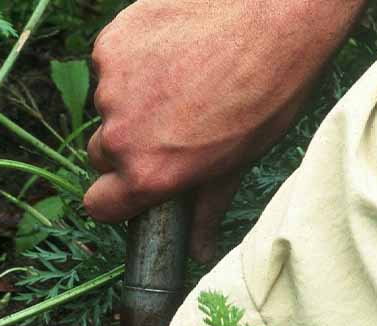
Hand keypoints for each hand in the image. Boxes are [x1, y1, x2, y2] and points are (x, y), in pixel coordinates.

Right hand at [84, 0, 365, 261]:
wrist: (278, 10)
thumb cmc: (272, 83)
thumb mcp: (243, 156)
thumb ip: (206, 205)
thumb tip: (197, 251)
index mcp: (150, 174)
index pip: (98, 206)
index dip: (116, 196)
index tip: (133, 182)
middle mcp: (121, 136)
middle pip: (102, 153)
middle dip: (127, 143)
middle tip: (172, 120)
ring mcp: (111, 87)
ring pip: (109, 103)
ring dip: (133, 95)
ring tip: (182, 74)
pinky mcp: (110, 43)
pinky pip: (110, 61)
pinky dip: (133, 56)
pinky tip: (173, 44)